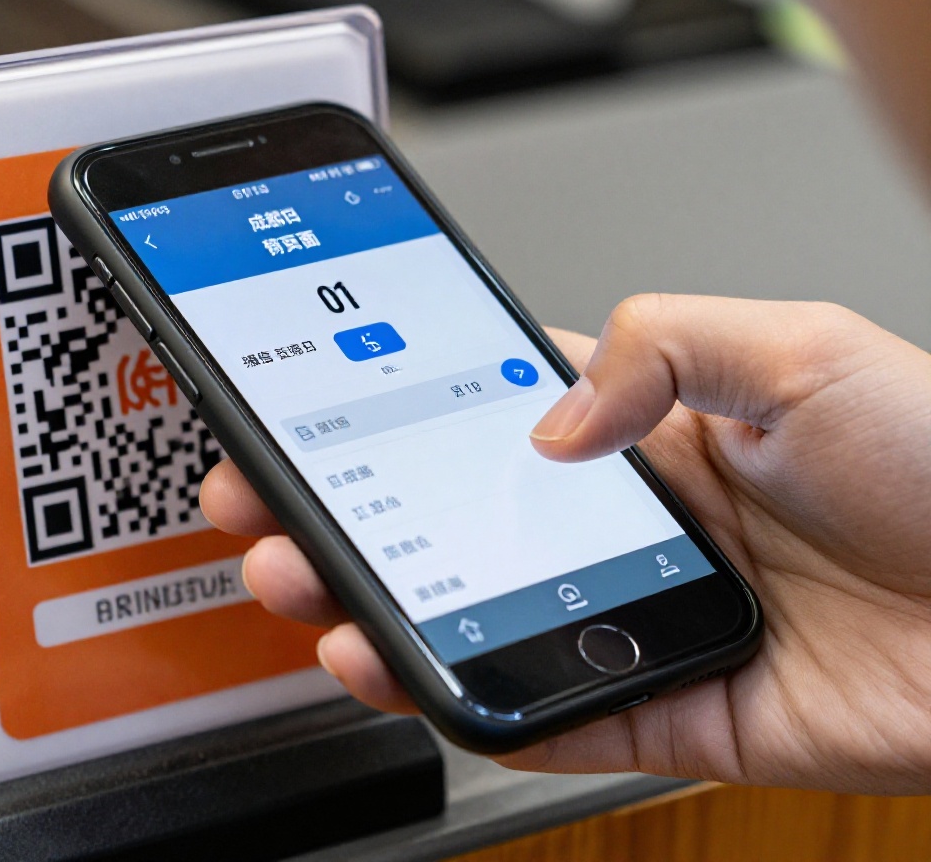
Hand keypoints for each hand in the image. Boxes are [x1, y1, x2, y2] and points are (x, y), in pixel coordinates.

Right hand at [203, 295, 930, 793]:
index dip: (379, 424)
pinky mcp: (668, 710)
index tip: (301, 417)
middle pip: (450, 532)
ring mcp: (636, 622)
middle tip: (262, 518)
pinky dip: (466, 702)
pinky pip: (547, 716)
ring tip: (302, 593)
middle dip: (340, 524)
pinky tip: (397, 670)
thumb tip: (546, 419)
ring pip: (474, 626)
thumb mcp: (800, 347)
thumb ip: (658, 344)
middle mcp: (627, 530)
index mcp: (648, 434)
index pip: (477, 426)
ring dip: (372, 614)